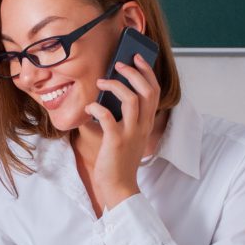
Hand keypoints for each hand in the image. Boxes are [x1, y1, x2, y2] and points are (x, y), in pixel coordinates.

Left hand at [84, 53, 160, 209]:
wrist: (119, 186)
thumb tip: (109, 94)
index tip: (137, 58)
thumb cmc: (118, 159)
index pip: (155, 91)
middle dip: (135, 72)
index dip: (147, 72)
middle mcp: (143, 126)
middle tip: (119, 63)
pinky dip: (97, 107)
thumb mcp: (126, 135)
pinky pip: (107, 117)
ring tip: (102, 80)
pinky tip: (90, 106)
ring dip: (116, 85)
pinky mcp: (115, 141)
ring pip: (132, 99)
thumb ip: (123, 116)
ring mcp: (131, 133)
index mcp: (147, 123)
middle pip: (148, 91)